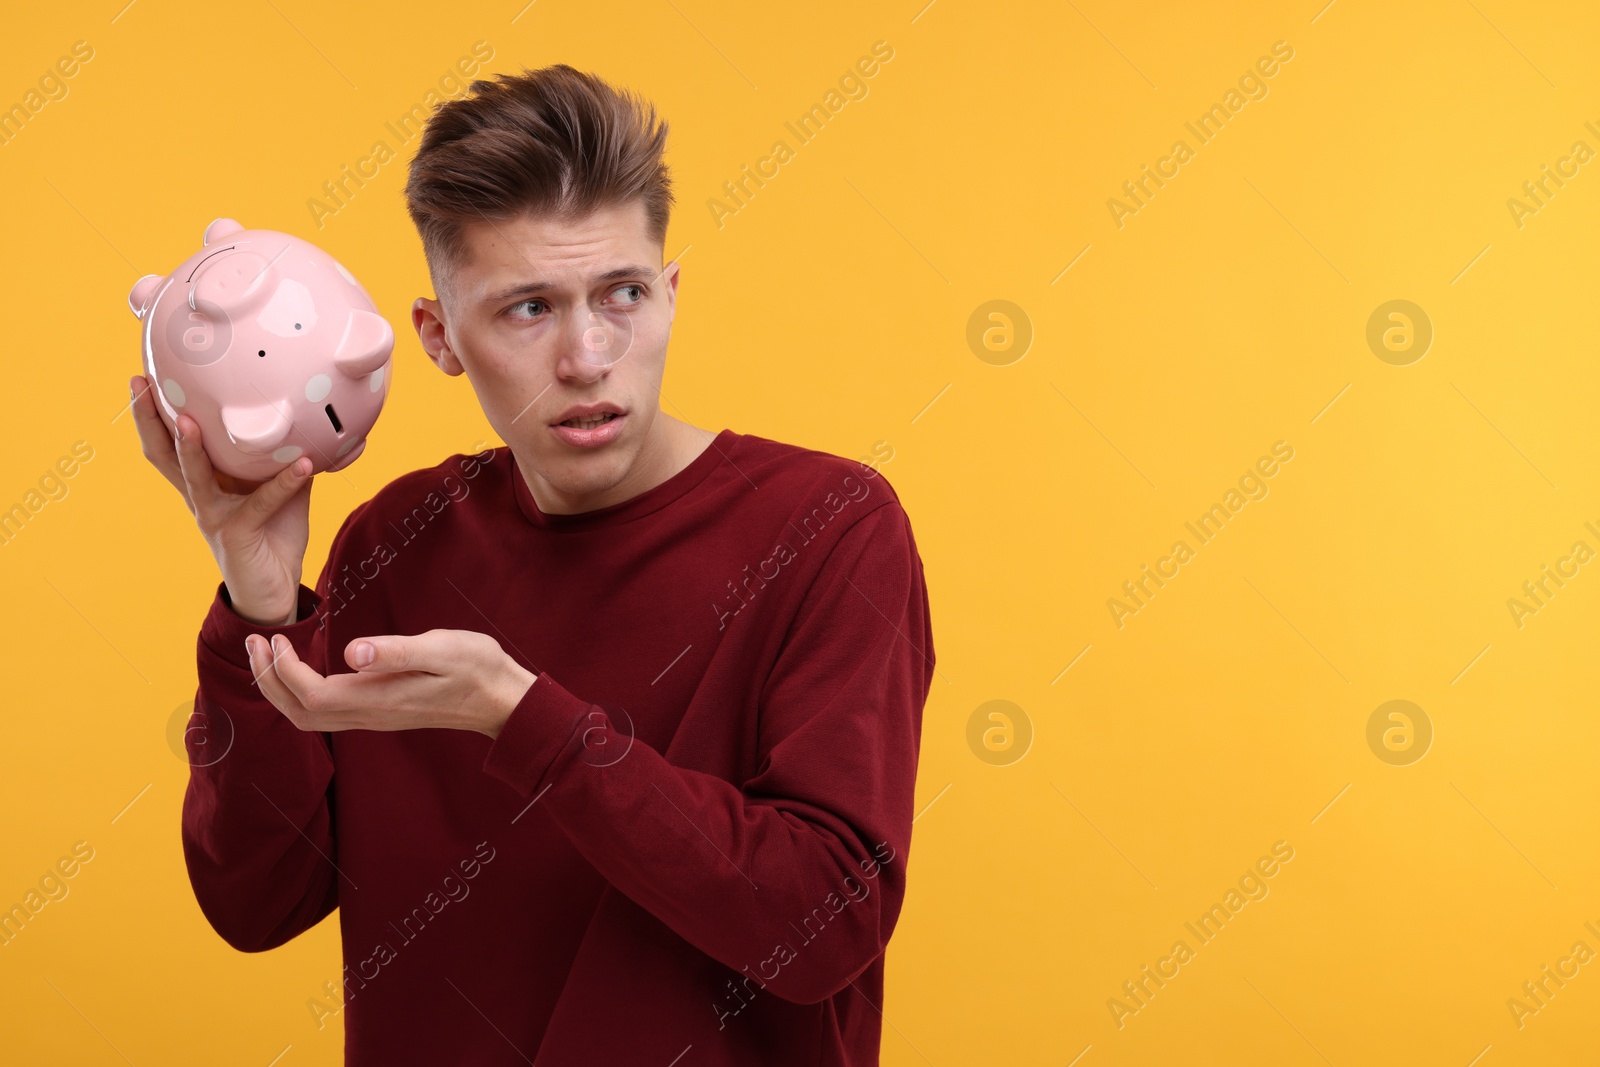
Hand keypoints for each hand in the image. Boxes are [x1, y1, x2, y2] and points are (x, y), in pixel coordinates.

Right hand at [130, 374, 312, 624]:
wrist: (276, 591)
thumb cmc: (273, 537)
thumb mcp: (280, 490)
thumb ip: (283, 458)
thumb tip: (306, 422)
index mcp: (205, 483)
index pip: (172, 443)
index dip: (156, 412)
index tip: (146, 376)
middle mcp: (201, 497)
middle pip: (164, 454)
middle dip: (150, 419)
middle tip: (140, 384)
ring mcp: (214, 516)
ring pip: (195, 477)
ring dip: (192, 449)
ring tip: (192, 420)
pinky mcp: (236, 534)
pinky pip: (260, 503)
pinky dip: (283, 483)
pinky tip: (303, 465)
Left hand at [244, 629, 536, 738]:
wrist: (503, 700)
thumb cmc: (478, 668)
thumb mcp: (443, 649)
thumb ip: (397, 651)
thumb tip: (352, 652)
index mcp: (378, 699)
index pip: (311, 695)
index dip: (283, 670)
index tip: (276, 637)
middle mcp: (369, 715)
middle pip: (299, 712)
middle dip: (268, 680)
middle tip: (254, 642)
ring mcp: (373, 717)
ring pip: (308, 715)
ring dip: (280, 687)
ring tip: (267, 653)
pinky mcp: (379, 712)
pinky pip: (325, 711)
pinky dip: (300, 691)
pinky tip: (301, 667)